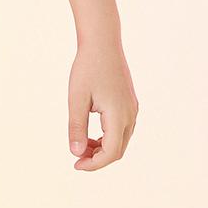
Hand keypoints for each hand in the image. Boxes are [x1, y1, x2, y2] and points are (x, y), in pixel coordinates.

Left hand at [68, 32, 137, 169]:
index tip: (76, 165)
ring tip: (82, 145)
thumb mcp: (77, 99)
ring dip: (103, 148)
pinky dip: (108, 136)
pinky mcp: (129, 103)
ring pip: (121, 140)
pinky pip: (122, 128)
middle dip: (98, 159)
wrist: (102, 42)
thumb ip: (76, 127)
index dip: (94, 164)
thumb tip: (76, 153)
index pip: (111, 153)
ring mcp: (132, 108)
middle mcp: (130, 114)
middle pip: (118, 150)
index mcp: (119, 115)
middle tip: (77, 158)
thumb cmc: (87, 67)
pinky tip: (91, 133)